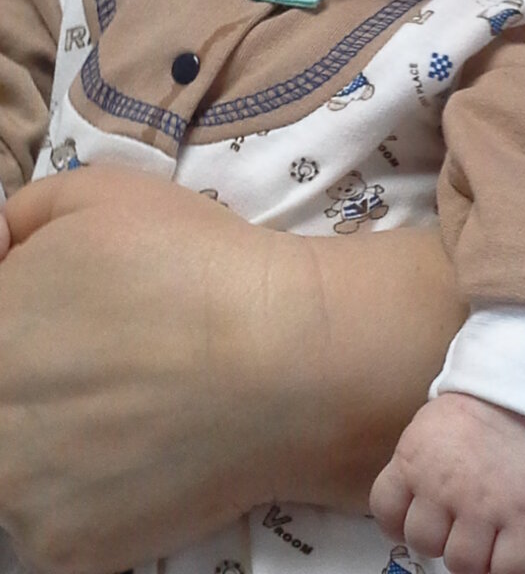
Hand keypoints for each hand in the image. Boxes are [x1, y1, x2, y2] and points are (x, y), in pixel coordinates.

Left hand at [0, 167, 307, 573]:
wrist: (286, 357)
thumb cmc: (195, 263)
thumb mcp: (97, 194)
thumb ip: (22, 220)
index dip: (23, 325)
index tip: (62, 325)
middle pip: (1, 402)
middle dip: (35, 379)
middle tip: (102, 362)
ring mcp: (14, 496)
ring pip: (15, 466)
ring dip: (53, 441)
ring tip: (126, 406)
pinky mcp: (59, 550)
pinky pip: (53, 517)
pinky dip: (89, 491)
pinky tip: (143, 449)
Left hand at [369, 393, 524, 573]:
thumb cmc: (480, 411)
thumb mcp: (429, 429)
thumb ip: (414, 468)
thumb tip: (409, 508)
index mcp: (414, 459)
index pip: (386, 512)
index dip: (400, 521)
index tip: (417, 518)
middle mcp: (443, 486)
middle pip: (423, 542)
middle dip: (440, 535)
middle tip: (458, 521)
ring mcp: (484, 505)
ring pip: (462, 564)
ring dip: (473, 554)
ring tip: (486, 532)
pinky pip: (507, 570)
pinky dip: (506, 567)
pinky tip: (508, 547)